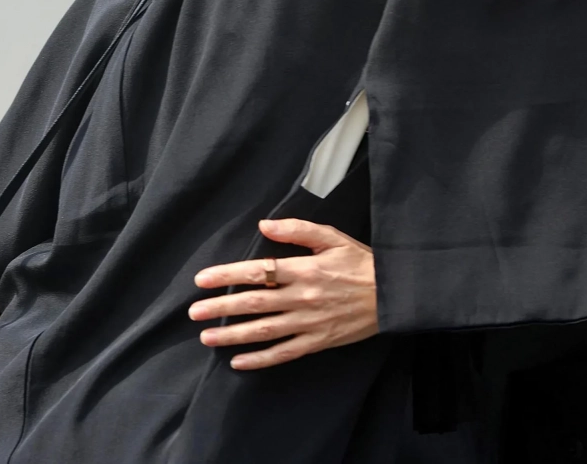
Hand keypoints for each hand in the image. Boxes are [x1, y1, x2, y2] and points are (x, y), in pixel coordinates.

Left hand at [189, 219, 377, 369]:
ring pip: (263, 331)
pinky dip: (260, 360)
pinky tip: (239, 362)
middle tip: (194, 312)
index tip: (202, 280)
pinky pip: (284, 353)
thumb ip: (297, 230)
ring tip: (207, 337)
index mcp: (304, 269)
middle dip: (221, 307)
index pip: (257, 272)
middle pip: (254, 304)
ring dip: (232, 335)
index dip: (227, 276)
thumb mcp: (332, 237)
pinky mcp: (317, 342)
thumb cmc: (361, 262)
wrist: (393, 294)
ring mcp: (308, 323)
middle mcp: (302, 297)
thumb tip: (265, 224)